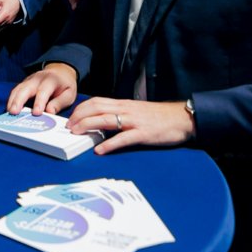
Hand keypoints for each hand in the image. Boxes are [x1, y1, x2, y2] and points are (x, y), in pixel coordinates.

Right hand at [6, 63, 78, 114]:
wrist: (60, 71)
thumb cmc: (65, 85)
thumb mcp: (69, 94)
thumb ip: (59, 103)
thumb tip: (49, 112)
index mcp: (51, 80)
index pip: (43, 91)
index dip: (39, 102)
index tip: (36, 113)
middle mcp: (38, 78)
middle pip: (26, 88)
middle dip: (19, 100)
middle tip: (14, 112)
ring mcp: (29, 80)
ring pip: (18, 89)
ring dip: (12, 100)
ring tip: (9, 112)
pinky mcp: (24, 83)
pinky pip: (16, 91)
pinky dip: (11, 100)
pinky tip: (10, 109)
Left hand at [66, 97, 194, 154]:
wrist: (182, 118)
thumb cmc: (159, 117)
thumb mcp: (136, 111)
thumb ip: (120, 115)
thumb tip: (103, 122)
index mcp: (123, 104)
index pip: (96, 101)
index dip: (81, 108)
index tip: (72, 117)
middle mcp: (126, 110)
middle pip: (96, 108)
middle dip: (79, 116)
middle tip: (69, 127)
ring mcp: (134, 121)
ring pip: (105, 119)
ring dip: (87, 125)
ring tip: (76, 133)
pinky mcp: (143, 133)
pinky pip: (123, 138)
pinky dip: (109, 144)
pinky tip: (99, 150)